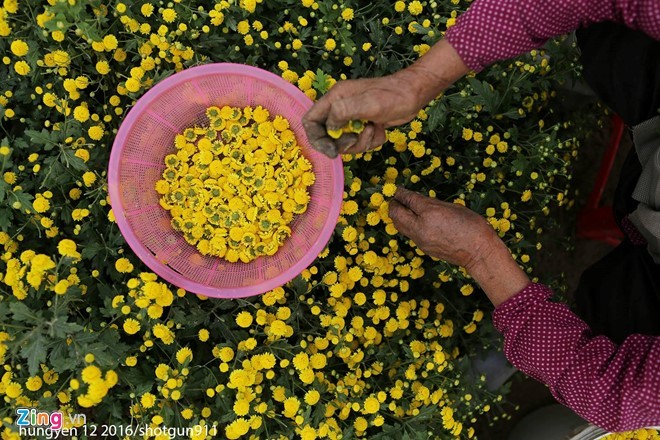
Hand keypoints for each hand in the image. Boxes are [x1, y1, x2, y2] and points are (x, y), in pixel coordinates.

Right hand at [302, 39, 469, 157]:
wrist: (415, 94)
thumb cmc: (392, 95)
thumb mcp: (367, 103)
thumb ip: (343, 112)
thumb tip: (329, 128)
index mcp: (335, 99)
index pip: (310, 120)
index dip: (316, 138)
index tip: (331, 149)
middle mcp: (340, 108)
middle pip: (327, 136)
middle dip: (343, 144)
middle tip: (357, 139)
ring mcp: (352, 117)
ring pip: (345, 143)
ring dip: (360, 143)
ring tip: (374, 130)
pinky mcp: (364, 125)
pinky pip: (360, 142)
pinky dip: (371, 141)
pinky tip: (380, 129)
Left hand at [388, 188, 496, 270]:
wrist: (479, 252)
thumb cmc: (472, 225)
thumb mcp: (453, 207)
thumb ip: (432, 203)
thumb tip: (417, 199)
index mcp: (430, 213)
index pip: (407, 199)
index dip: (399, 193)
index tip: (395, 189)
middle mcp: (420, 227)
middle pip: (396, 214)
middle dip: (393, 204)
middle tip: (396, 198)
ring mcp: (420, 240)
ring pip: (399, 225)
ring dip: (398, 215)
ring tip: (403, 208)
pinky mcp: (422, 248)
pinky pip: (409, 234)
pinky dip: (407, 225)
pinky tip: (414, 220)